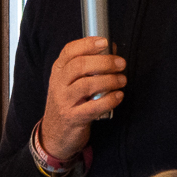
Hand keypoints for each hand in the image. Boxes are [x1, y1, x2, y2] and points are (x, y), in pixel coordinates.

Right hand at [39, 35, 125, 159]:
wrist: (54, 134)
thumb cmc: (68, 103)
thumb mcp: (71, 83)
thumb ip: (89, 66)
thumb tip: (112, 50)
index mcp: (58, 71)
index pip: (69, 51)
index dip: (88, 44)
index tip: (105, 42)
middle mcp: (58, 84)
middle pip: (79, 66)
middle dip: (104, 62)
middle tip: (121, 63)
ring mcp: (64, 102)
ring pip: (87, 85)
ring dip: (109, 80)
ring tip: (122, 80)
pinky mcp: (74, 118)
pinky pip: (93, 107)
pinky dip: (109, 100)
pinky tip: (118, 96)